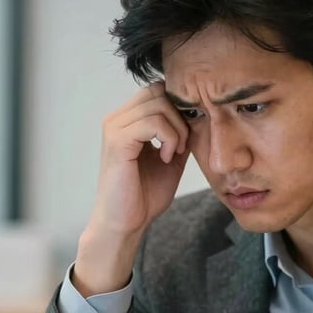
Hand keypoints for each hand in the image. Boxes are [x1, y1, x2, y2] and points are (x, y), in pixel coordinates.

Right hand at [74, 82, 189, 294]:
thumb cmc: (145, 194)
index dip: (179, 107)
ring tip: (173, 154)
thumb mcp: (171, 157)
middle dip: (180, 116)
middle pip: (159, 91)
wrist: (126, 223)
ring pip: (158, 103)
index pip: (159, 90)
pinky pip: (152, 122)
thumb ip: (180, 133)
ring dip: (176, 130)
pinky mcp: (117, 140)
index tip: (187, 136)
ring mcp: (114, 127)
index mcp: (128, 119)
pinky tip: (166, 158)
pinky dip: (168, 138)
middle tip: (182, 145)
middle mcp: (117, 118)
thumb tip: (198, 114)